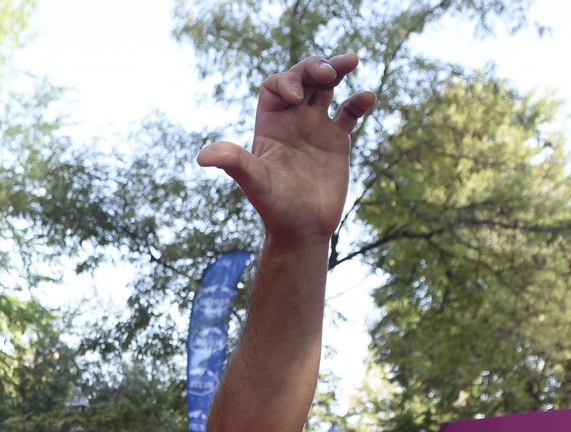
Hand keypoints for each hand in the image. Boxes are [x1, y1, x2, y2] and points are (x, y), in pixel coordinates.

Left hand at [197, 54, 374, 247]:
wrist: (302, 231)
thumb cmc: (275, 208)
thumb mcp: (255, 182)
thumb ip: (233, 163)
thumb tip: (202, 157)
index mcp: (270, 126)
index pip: (275, 86)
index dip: (286, 81)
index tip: (297, 97)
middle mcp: (291, 122)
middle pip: (301, 78)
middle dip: (314, 67)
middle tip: (329, 71)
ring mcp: (315, 129)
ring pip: (325, 88)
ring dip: (336, 70)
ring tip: (351, 61)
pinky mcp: (337, 141)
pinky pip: (349, 112)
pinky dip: (358, 102)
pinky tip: (368, 97)